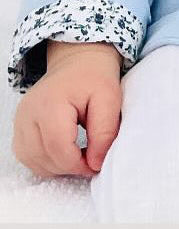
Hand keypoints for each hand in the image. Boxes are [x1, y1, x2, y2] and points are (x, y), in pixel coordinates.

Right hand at [12, 41, 123, 178]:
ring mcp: (19, 120)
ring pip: (32, 161)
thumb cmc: (94, 77)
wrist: (78, 62)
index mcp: (51, 104)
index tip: (96, 164)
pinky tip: (63, 152)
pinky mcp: (18, 126)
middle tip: (90, 159)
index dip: (78, 164)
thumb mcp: (110, 99)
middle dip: (69, 166)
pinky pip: (26, 156)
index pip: (58, 148)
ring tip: (78, 154)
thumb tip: (95, 163)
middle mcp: (28, 113)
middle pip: (43, 158)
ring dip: (57, 166)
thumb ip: (105, 132)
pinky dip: (45, 161)